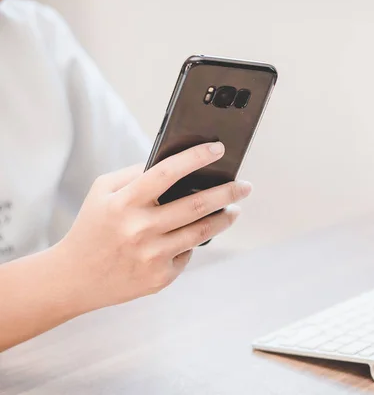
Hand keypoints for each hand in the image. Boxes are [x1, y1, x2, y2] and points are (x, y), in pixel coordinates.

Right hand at [53, 142, 250, 311]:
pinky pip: (187, 253)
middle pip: (197, 205)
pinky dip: (192, 242)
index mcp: (124, 203)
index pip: (167, 172)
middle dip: (228, 192)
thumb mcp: (103, 192)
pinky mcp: (160, 278)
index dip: (196, 157)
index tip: (219, 148)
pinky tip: (192, 236)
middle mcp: (140, 229)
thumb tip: (175, 162)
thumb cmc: (93, 227)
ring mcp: (152, 256)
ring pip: (202, 232)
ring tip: (234, 209)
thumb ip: (135, 174)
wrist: (74, 278)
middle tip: (245, 186)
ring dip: (224, 218)